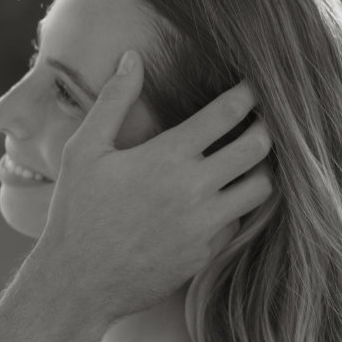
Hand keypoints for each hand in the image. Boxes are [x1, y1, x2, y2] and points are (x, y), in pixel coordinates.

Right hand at [40, 51, 273, 316]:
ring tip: (247, 160)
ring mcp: (204, 224)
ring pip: (261, 188)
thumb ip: (114, 100)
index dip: (250, 92)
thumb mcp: (85, 150)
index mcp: (168, 156)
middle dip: (265, 127)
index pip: (230, 112)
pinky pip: (240, 223)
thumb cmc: (76, 213)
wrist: (78, 284)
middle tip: (260, 120)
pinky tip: (223, 199)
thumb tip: (132, 57)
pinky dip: (237, 207)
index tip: (255, 84)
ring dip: (260, 169)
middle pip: (259, 147)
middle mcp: (194, 188)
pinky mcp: (206, 254)